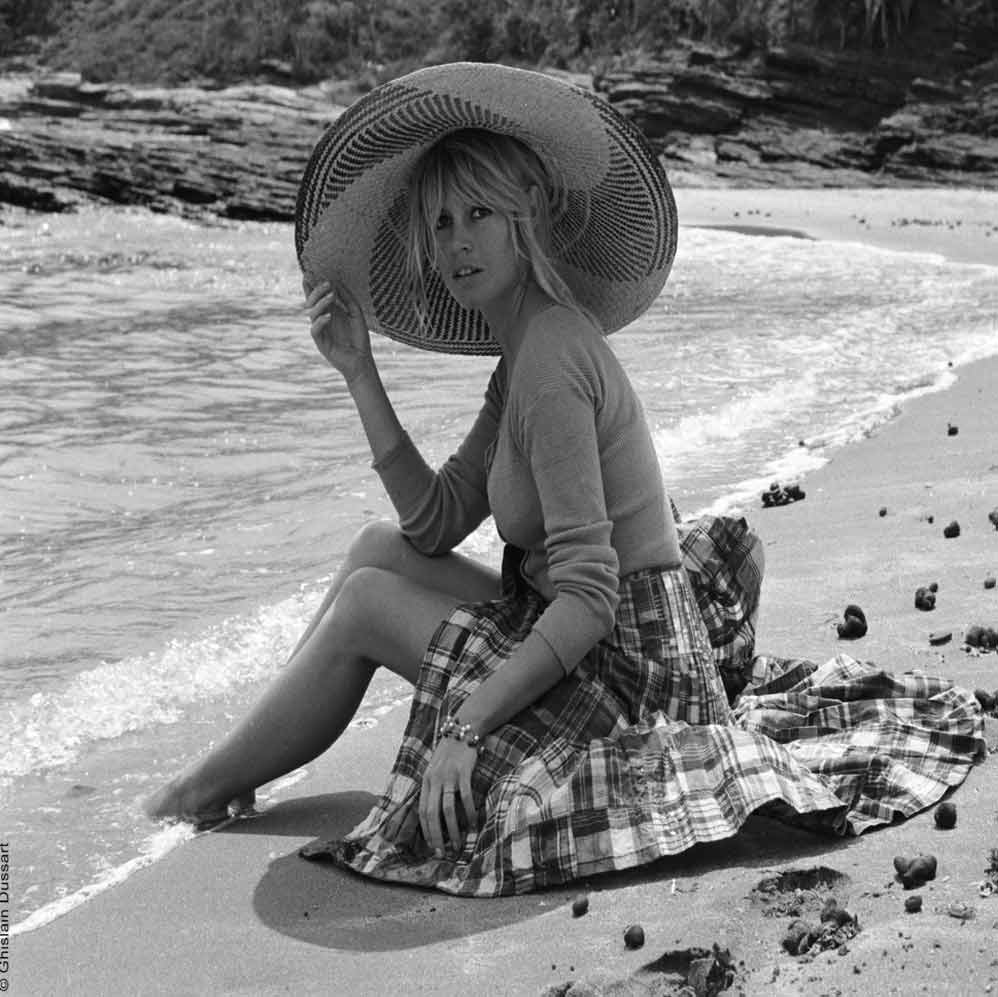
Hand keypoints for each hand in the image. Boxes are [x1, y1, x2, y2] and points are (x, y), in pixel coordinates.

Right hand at [303, 279, 373, 384]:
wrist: (362, 360)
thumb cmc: (359, 338)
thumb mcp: (356, 313)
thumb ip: (347, 298)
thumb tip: (336, 282)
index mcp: (329, 312)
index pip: (316, 297)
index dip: (311, 286)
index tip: (309, 273)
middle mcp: (322, 320)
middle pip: (311, 303)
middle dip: (317, 292)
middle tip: (327, 283)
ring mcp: (320, 331)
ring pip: (312, 314)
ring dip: (321, 303)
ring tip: (332, 296)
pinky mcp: (321, 343)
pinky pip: (315, 330)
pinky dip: (320, 322)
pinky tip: (329, 316)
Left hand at [418, 737, 478, 856]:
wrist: (462, 732)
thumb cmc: (449, 755)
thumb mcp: (435, 770)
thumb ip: (433, 789)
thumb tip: (434, 814)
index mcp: (426, 781)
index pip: (422, 811)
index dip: (426, 830)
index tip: (432, 846)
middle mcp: (435, 780)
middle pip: (432, 814)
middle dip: (436, 836)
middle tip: (442, 853)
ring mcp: (449, 776)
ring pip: (448, 809)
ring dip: (453, 829)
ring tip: (458, 844)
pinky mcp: (463, 772)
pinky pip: (465, 796)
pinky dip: (469, 812)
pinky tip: (473, 824)